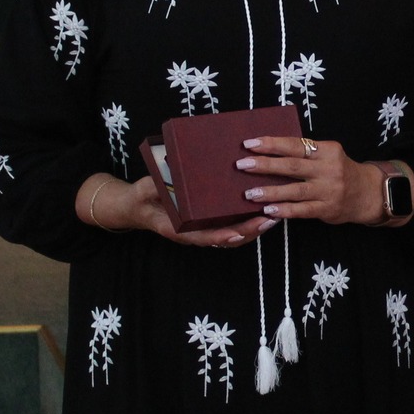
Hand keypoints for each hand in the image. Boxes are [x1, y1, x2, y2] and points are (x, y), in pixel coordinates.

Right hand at [84, 173, 273, 248]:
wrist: (138, 207)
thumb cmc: (143, 197)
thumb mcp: (145, 190)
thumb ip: (156, 186)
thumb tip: (167, 175)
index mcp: (180, 230)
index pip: (204, 237)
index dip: (220, 237)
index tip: (236, 234)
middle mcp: (196, 234)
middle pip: (228, 238)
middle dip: (250, 231)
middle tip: (269, 218)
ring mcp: (205, 230)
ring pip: (235, 235)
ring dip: (255, 228)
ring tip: (275, 215)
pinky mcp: (211, 223)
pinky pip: (233, 226)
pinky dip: (249, 221)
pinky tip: (265, 209)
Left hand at [236, 136, 389, 224]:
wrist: (368, 193)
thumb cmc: (340, 171)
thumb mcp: (328, 155)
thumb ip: (304, 153)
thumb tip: (266, 152)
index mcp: (327, 151)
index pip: (295, 145)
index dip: (272, 144)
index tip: (249, 143)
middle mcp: (329, 169)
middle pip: (292, 166)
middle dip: (265, 165)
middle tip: (241, 165)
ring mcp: (329, 190)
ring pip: (295, 190)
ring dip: (270, 191)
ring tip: (249, 193)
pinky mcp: (328, 209)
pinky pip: (303, 210)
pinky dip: (285, 210)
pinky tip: (269, 210)